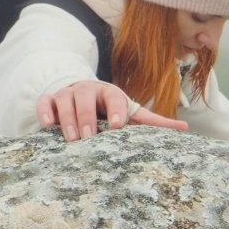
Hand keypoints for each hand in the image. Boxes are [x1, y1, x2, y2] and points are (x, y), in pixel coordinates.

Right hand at [36, 80, 188, 141]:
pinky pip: (45, 103)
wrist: (82, 94)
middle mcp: (88, 90)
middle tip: (88, 137)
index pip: (114, 97)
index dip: (116, 109)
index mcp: (110, 93)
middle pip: (86, 98)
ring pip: (64, 100)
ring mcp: (68, 94)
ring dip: (67, 119)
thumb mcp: (129, 112)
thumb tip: (184, 129)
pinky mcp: (51, 100)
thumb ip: (152, 122)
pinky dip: (45, 111)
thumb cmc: (109, 109)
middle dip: (87, 118)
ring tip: (71, 138)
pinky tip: (47, 124)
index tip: (118, 125)